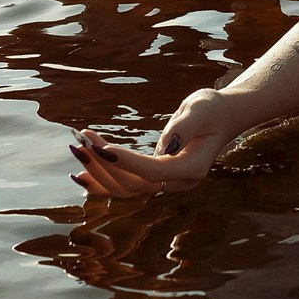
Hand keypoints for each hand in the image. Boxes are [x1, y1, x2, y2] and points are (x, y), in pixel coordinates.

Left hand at [67, 87, 245, 200]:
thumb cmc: (211, 110)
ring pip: (126, 188)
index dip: (126, 162)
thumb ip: (185, 127)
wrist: (220, 118)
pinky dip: (103, 180)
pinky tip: (82, 172)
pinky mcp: (154, 179)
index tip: (101, 147)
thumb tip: (167, 146)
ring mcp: (166, 183)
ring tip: (78, 149)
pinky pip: (125, 185)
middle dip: (104, 166)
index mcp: (193, 168)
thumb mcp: (201, 110)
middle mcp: (178, 182)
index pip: (154, 171)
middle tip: (81, 142)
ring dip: (99, 172)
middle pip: (135, 184)